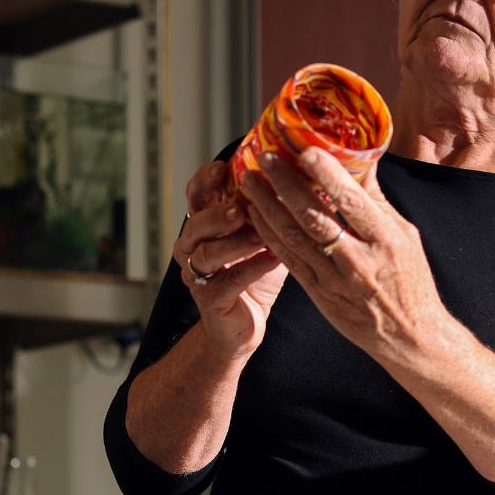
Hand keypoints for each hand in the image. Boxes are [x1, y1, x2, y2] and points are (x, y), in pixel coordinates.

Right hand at [174, 160, 287, 355]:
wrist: (241, 326)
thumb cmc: (253, 275)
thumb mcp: (261, 235)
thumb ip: (268, 209)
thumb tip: (302, 175)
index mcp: (203, 226)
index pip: (195, 196)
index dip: (205, 181)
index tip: (223, 168)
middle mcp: (192, 247)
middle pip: (196, 224)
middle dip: (217, 214)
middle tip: (239, 208)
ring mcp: (197, 275)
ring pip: (207, 253)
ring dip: (236, 242)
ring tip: (261, 234)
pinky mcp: (210, 300)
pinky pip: (229, 281)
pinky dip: (252, 268)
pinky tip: (273, 258)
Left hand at [239, 149, 449, 363]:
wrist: (409, 336)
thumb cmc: (411, 280)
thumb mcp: (406, 236)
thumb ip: (378, 201)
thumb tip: (361, 158)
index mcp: (386, 240)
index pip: (352, 202)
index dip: (327, 175)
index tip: (305, 149)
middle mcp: (358, 260)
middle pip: (315, 217)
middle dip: (285, 184)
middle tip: (264, 157)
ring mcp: (335, 280)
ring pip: (294, 238)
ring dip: (267, 206)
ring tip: (249, 180)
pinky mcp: (319, 294)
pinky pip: (289, 260)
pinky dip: (270, 235)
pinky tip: (255, 214)